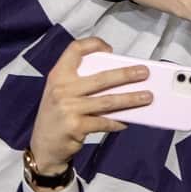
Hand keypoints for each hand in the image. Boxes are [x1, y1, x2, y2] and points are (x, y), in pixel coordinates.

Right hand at [27, 38, 151, 176]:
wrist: (43, 146)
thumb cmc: (57, 115)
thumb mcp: (61, 93)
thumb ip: (80, 82)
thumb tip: (117, 77)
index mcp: (58, 75)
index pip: (74, 50)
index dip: (92, 45)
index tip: (109, 49)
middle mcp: (62, 89)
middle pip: (101, 77)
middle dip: (126, 74)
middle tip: (144, 72)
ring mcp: (68, 108)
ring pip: (107, 101)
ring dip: (130, 99)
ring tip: (147, 97)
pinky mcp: (75, 127)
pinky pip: (104, 122)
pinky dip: (118, 121)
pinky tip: (128, 121)